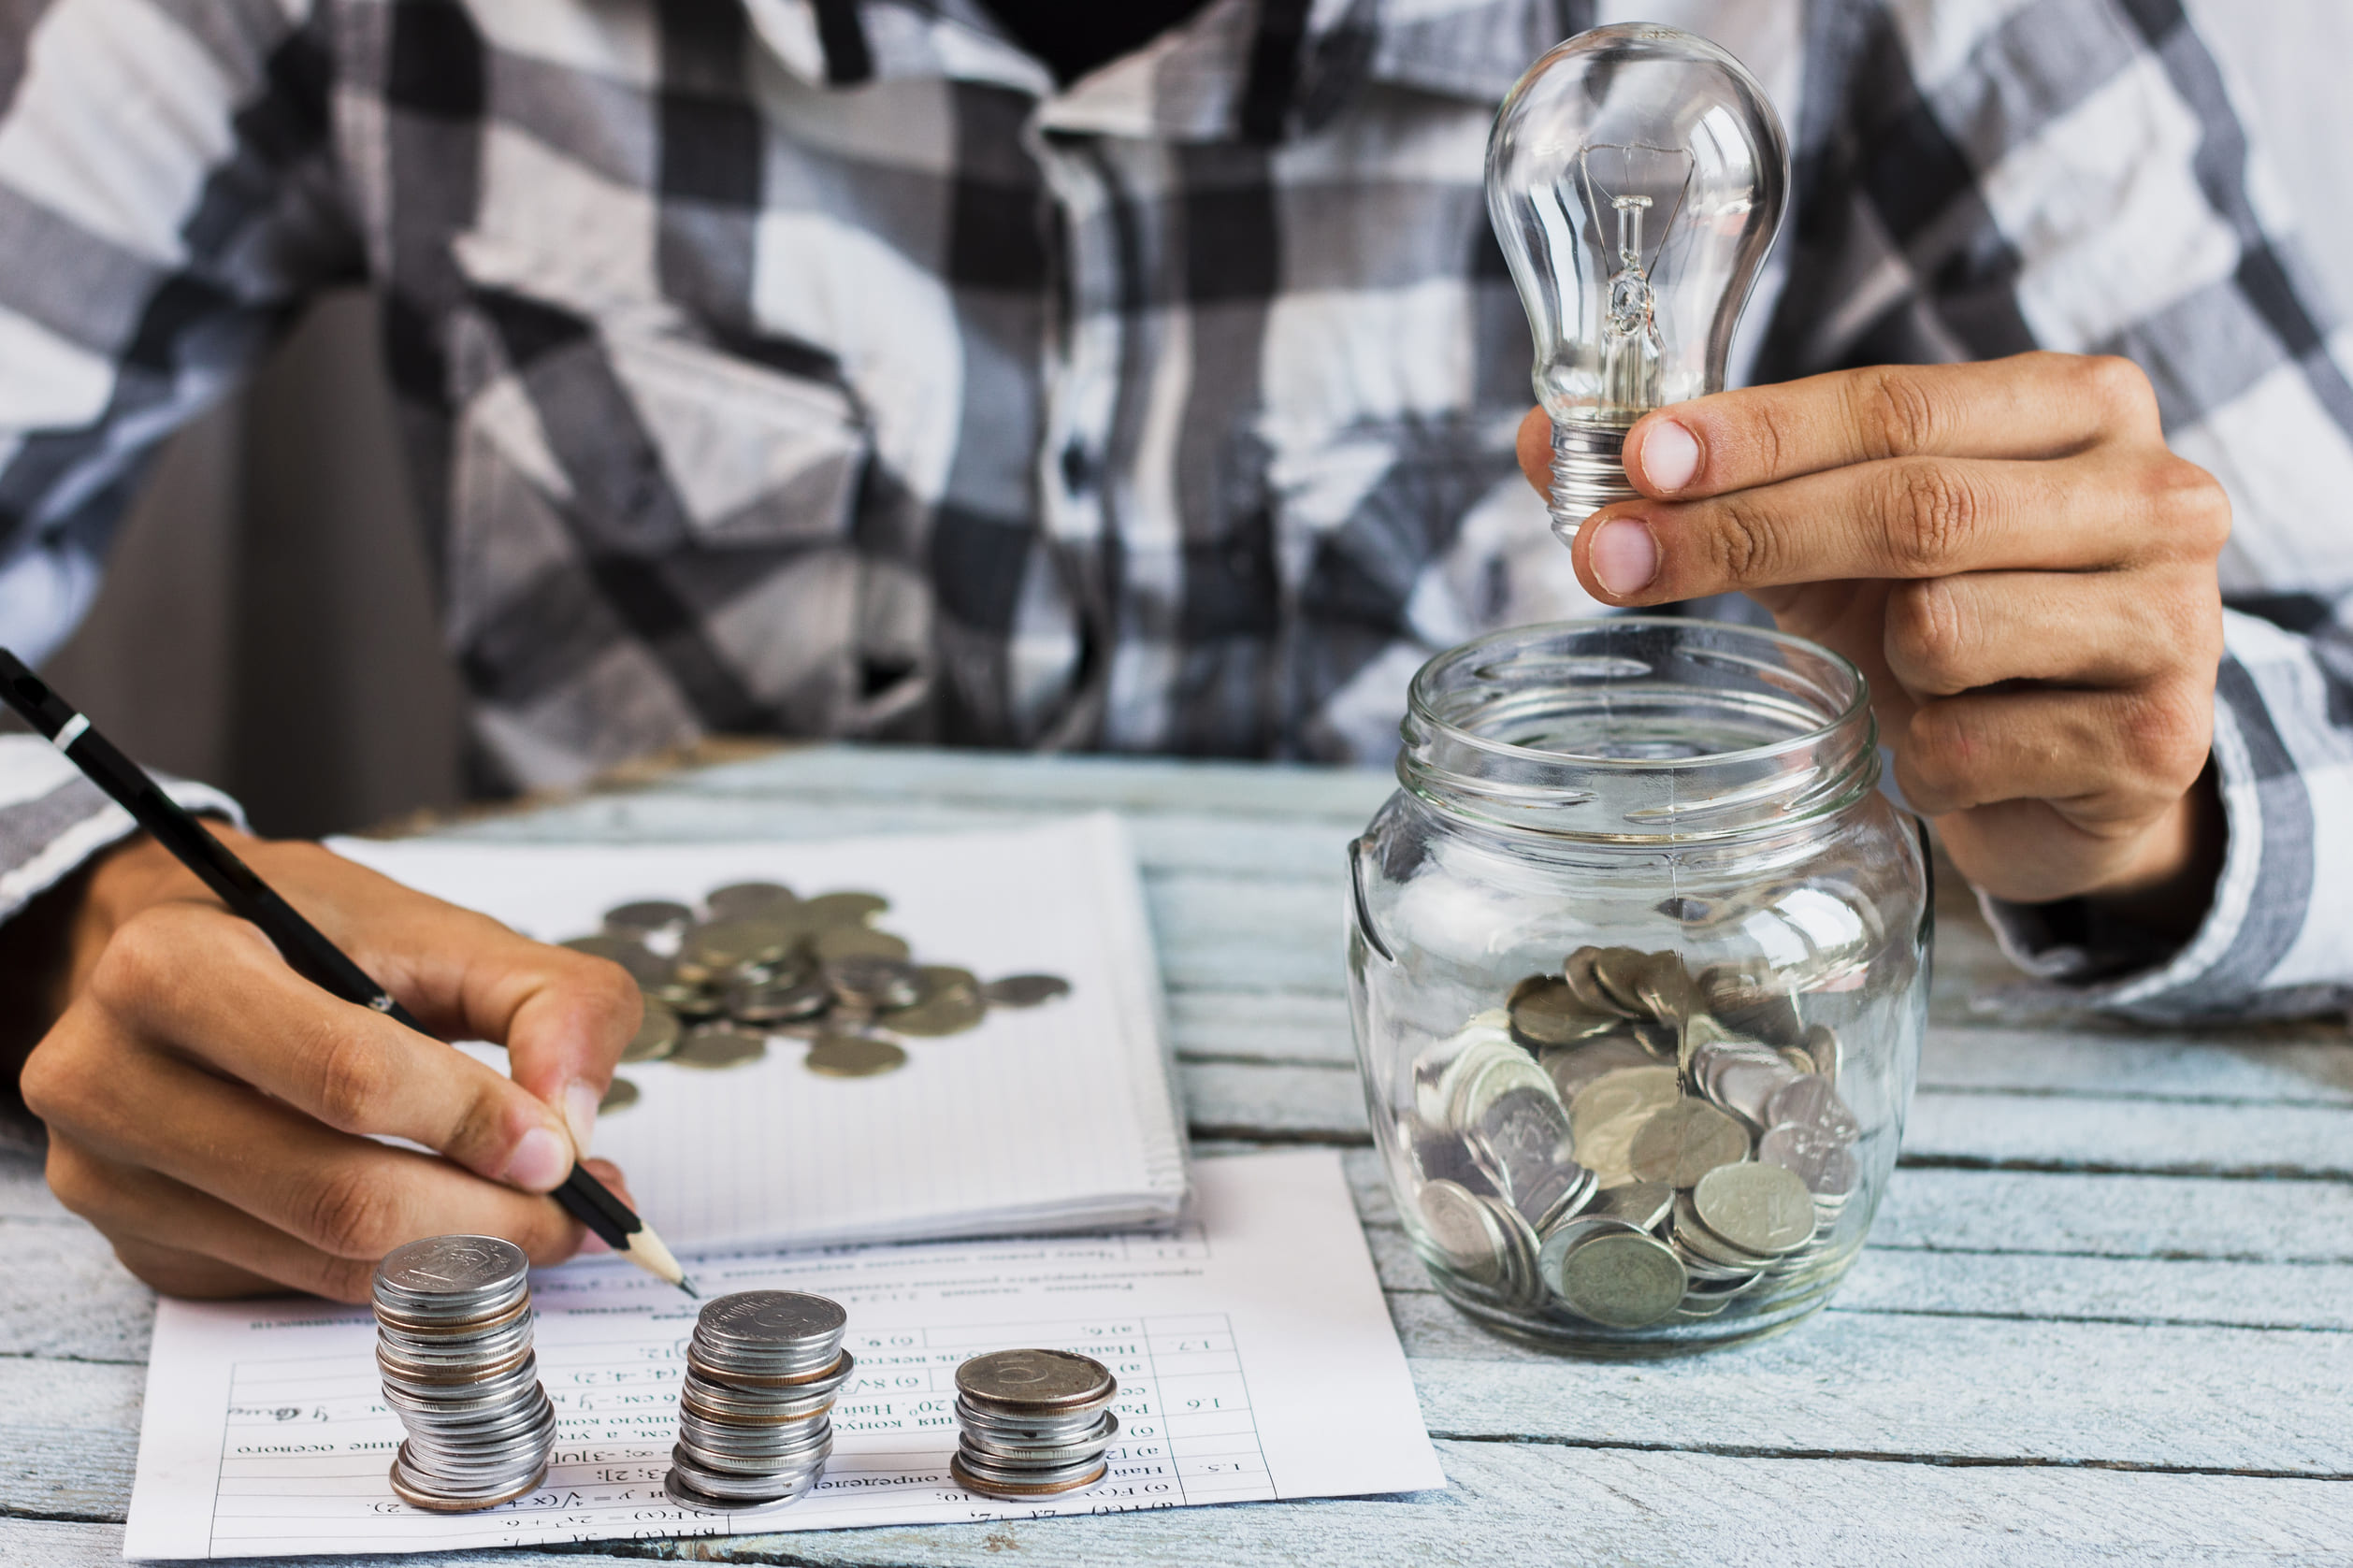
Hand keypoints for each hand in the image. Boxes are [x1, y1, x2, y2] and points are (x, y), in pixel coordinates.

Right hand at [16, 824, 641, 1300]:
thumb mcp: (438, 928)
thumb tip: (575, 1122)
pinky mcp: (140, 1243)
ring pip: (321, 1256)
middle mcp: (107, 1077)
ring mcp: (107, 1175)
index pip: (346, 1075)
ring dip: (457, 1254)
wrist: (177, 955)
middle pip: (335, 1192)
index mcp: (173, 968)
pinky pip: (296, 1281)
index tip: (561, 1149)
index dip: (470, 1121)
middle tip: (574, 1208)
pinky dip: (396, 1268)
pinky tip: (448, 1225)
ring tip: (536, 1215)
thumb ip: (547, 998)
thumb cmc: (310, 937)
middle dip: (485, 1214)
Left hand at [1517, 352, 2230, 922]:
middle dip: (1741, 534)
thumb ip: (1713, 484)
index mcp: (2078, 406)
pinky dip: (1917, 760)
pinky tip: (1956, 751)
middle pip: (1911, 504)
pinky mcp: (2155, 740)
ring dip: (1872, 671)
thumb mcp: (1841, 539)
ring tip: (1902, 679)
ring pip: (1940, 629)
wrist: (2091, 768)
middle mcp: (2152, 493)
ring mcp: (2172, 619)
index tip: (1635, 460)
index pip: (1892, 404)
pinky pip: (1962, 748)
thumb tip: (1534, 441)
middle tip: (1612, 559)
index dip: (1753, 435)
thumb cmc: (1960, 622)